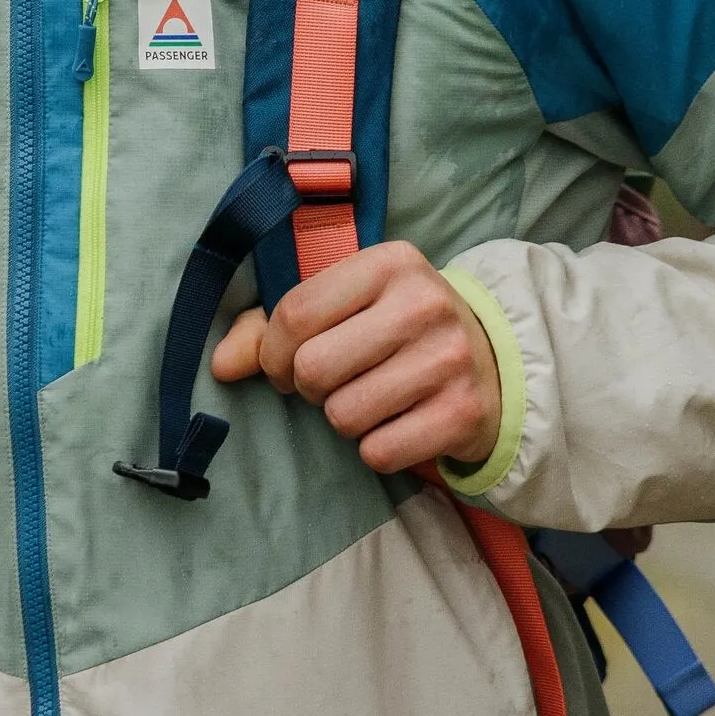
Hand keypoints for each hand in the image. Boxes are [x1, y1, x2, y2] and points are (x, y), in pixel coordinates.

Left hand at [209, 240, 500, 476]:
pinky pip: (379, 452)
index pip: (295, 314)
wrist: (494, 361)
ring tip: (371, 399)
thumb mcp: (347, 306)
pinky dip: (377, 448)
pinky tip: (399, 423)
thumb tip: (220, 365)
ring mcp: (449, 359)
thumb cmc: (398, 329)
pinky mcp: (463, 413)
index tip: (285, 365)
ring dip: (345, 419)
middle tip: (334, 383)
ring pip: (344, 415)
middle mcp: (424, 303)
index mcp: (389, 263)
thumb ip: (273, 326)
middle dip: (311, 388)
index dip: (273, 353)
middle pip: (314, 368)